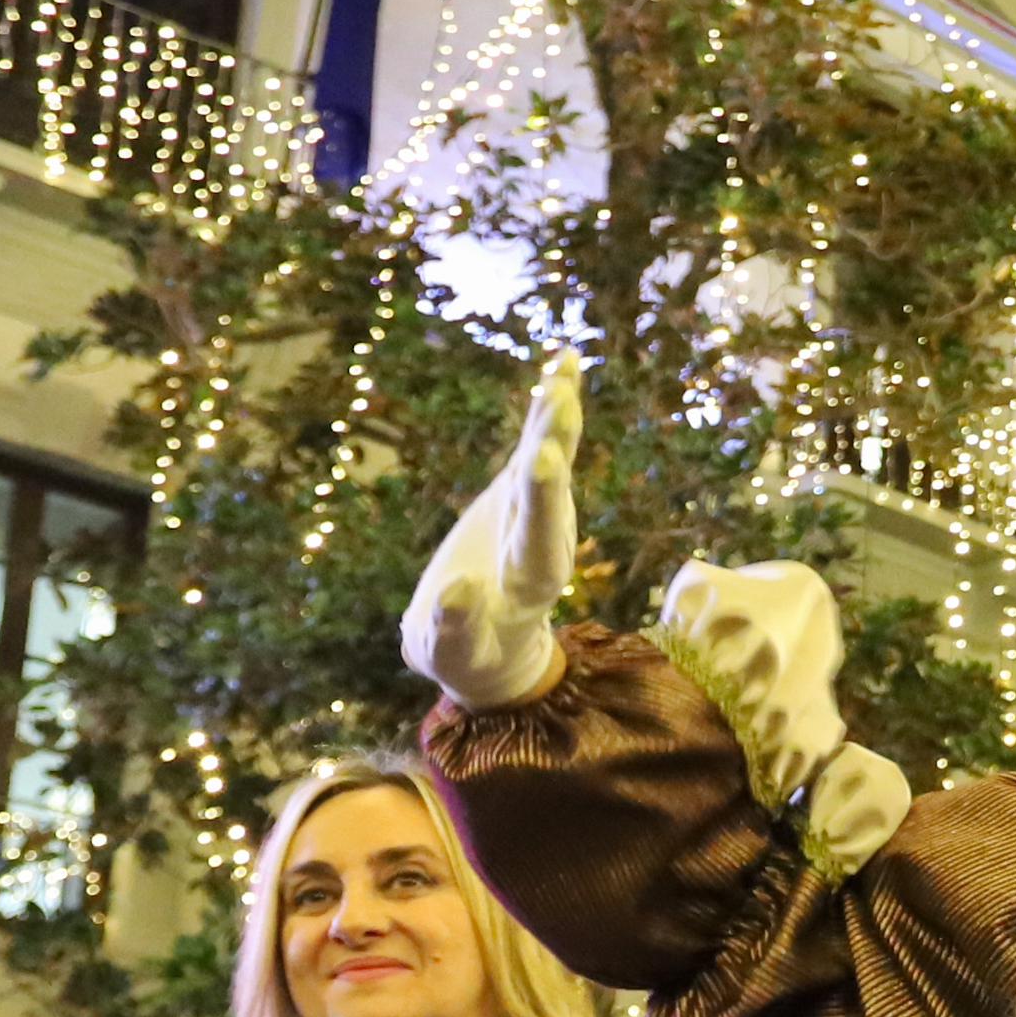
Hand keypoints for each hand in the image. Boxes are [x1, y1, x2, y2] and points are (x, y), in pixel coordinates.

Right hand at [405, 356, 585, 706]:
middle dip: (553, 446)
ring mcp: (539, 512)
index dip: (543, 500)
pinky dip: (551, 405)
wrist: (486, 644)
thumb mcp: (449, 653)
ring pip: (549, 461)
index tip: (543, 462)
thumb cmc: (462, 655)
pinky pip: (539, 442)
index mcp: (529, 584)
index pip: (540, 539)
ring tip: (564, 370)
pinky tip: (566, 360)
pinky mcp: (524, 490)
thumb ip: (452, 628)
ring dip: (557, 417)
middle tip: (560, 401)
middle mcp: (544, 541)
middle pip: (551, 493)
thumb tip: (456, 591)